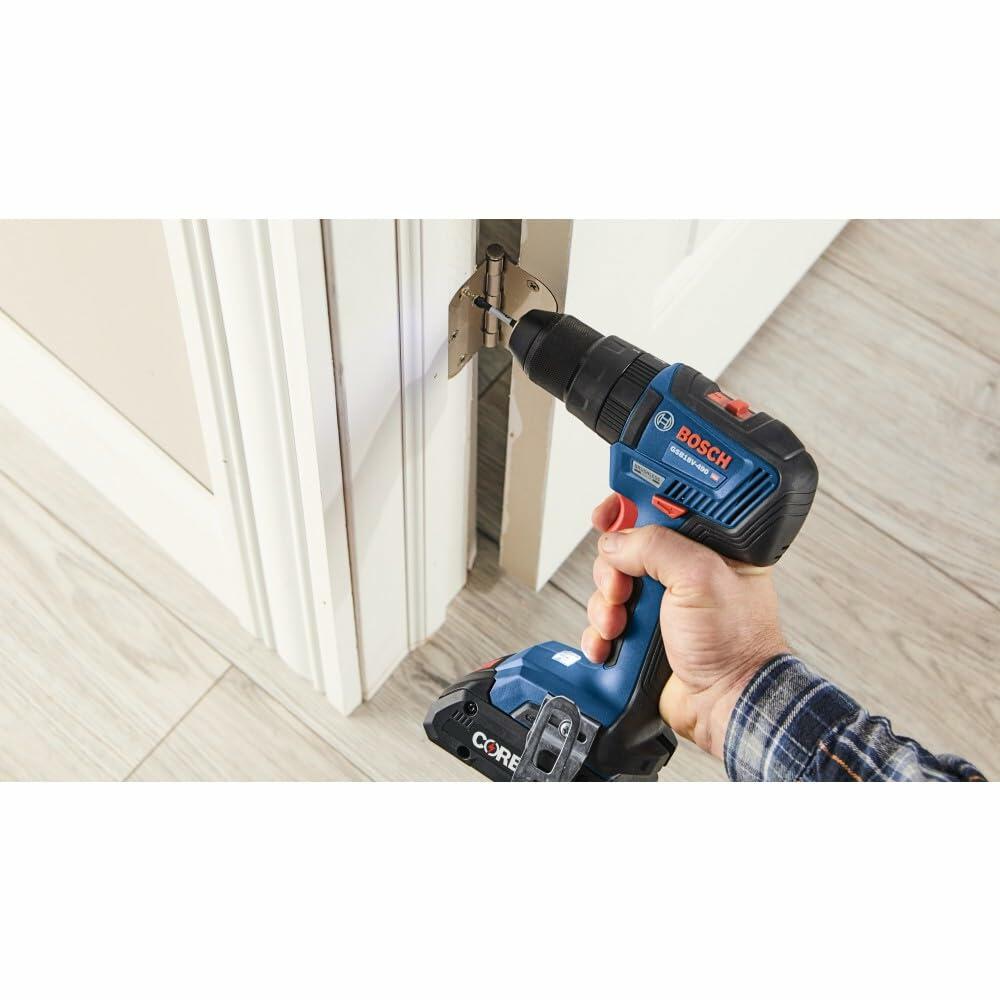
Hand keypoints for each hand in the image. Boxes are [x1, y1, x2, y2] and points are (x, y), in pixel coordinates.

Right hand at [581, 494, 788, 757]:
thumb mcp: (698, 577)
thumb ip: (655, 547)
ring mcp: (660, 604)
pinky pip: (603, 622)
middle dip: (612, 570)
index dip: (629, 506)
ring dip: (604, 607)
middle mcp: (682, 571)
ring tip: (620, 626)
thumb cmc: (735, 643)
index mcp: (705, 547)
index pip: (659, 508)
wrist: (725, 703)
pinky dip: (599, 634)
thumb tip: (616, 541)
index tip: (609, 514)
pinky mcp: (642, 633)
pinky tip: (611, 644)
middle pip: (623, 549)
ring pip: (608, 586)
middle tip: (623, 589)